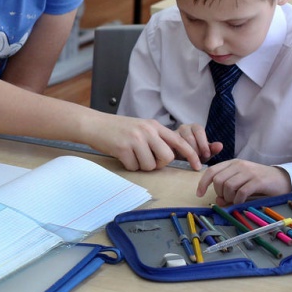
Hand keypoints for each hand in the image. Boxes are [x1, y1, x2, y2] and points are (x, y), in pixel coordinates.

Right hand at [87, 115, 206, 171]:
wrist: (94, 124)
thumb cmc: (117, 128)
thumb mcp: (140, 127)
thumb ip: (155, 138)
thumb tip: (169, 156)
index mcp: (154, 125)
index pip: (179, 141)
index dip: (191, 155)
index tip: (197, 166)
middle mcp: (147, 131)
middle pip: (167, 157)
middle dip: (158, 163)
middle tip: (147, 159)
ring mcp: (135, 139)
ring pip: (150, 165)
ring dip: (141, 165)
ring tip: (131, 154)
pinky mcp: (123, 148)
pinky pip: (134, 167)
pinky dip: (129, 166)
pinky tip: (122, 155)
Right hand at [175, 123, 222, 162]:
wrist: (180, 160)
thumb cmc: (195, 155)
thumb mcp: (204, 153)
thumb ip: (212, 149)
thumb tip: (220, 145)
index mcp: (195, 127)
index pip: (199, 130)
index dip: (203, 143)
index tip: (206, 155)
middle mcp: (183, 128)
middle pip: (189, 136)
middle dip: (195, 150)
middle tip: (197, 160)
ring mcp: (173, 133)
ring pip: (179, 141)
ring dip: (185, 153)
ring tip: (188, 161)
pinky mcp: (165, 141)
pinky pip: (171, 147)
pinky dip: (176, 154)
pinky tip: (179, 161)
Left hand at [196, 159, 291, 205]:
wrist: (282, 180)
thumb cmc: (259, 183)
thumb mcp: (241, 184)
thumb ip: (228, 190)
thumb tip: (218, 200)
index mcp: (232, 163)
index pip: (211, 171)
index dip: (203, 183)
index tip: (199, 194)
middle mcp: (239, 165)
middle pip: (218, 180)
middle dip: (219, 193)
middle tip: (227, 199)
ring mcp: (248, 172)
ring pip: (228, 186)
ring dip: (229, 198)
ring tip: (236, 200)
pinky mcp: (258, 181)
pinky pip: (241, 192)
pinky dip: (238, 200)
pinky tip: (242, 202)